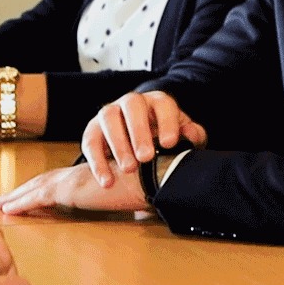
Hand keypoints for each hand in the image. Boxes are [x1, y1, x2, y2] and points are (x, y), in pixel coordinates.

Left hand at [0, 164, 149, 216]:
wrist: (149, 178)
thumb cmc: (148, 187)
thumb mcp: (135, 197)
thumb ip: (130, 204)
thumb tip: (142, 215)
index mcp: (92, 177)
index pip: (62, 182)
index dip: (45, 187)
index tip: (32, 194)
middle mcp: (77, 175)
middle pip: (43, 182)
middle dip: (22, 190)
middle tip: (3, 199)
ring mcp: (70, 181)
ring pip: (34, 188)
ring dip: (15, 196)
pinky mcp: (66, 190)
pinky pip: (35, 198)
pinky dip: (19, 202)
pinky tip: (6, 209)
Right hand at [81, 92, 206, 188]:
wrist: (142, 147)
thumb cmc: (167, 141)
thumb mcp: (184, 138)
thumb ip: (192, 136)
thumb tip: (191, 134)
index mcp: (158, 102)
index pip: (163, 103)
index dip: (167, 121)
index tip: (169, 144)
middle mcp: (132, 102)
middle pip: (132, 105)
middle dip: (139, 131)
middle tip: (146, 157)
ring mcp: (110, 113)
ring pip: (108, 118)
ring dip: (117, 144)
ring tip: (129, 169)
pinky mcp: (93, 129)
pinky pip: (90, 142)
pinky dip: (97, 163)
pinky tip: (107, 182)